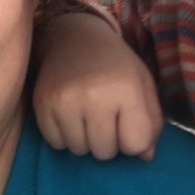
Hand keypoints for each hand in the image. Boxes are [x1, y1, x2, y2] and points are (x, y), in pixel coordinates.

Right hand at [32, 10, 163, 160]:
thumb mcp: (142, 84)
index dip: (134, 138)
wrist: (74, 37)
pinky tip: (70, 113)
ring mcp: (65, 100)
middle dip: (109, 140)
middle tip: (105, 115)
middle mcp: (94, 95)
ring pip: (79, 151)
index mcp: (126, 89)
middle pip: (105, 152)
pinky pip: (56, 144)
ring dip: (86, 139)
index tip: (127, 120)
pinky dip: (64, 135)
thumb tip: (145, 156)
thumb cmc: (115, 65)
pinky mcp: (43, 104)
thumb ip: (152, 122)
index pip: (135, 144)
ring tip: (87, 113)